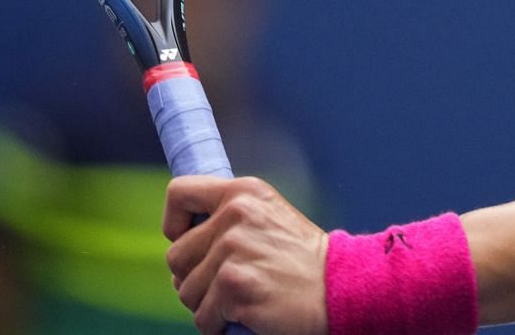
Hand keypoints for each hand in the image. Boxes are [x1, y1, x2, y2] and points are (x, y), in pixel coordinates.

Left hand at [165, 176, 328, 334]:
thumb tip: (180, 241)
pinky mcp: (234, 286)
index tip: (187, 241)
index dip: (174, 224)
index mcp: (243, 193)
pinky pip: (202, 317)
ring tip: (243, 298)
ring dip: (208, 304)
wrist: (340, 287)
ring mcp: (234, 250)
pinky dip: (219, 325)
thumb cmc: (302, 261)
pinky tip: (246, 315)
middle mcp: (236, 214)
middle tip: (230, 283)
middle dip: (194, 278)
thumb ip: (229, 219)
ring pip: (185, 291)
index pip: (178, 193)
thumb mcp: (268, 218)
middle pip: (175, 256)